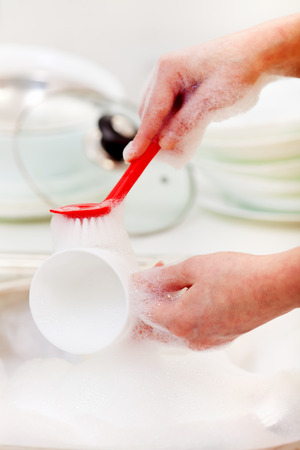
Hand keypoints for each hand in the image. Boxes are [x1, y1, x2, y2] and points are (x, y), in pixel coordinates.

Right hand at [124, 14, 299, 166]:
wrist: (259, 56)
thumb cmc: (238, 71)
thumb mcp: (212, 101)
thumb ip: (186, 123)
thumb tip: (165, 144)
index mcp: (168, 70)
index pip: (150, 111)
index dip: (142, 138)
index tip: (132, 159)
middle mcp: (165, 73)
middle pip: (150, 114)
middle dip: (155, 138)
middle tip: (163, 159)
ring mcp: (172, 81)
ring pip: (160, 115)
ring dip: (167, 134)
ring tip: (180, 149)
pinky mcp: (181, 89)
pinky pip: (171, 114)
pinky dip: (176, 128)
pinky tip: (186, 137)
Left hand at [131, 250, 299, 349]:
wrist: (274, 286)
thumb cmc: (240, 276)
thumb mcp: (192, 268)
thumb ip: (161, 277)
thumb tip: (142, 281)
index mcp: (179, 322)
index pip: (144, 311)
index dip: (141, 290)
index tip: (146, 276)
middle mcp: (191, 339)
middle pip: (155, 324)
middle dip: (152, 299)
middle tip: (160, 276)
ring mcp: (206, 342)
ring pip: (173, 328)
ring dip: (168, 306)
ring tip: (177, 281)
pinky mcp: (219, 338)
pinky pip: (191, 330)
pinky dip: (184, 314)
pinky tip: (192, 294)